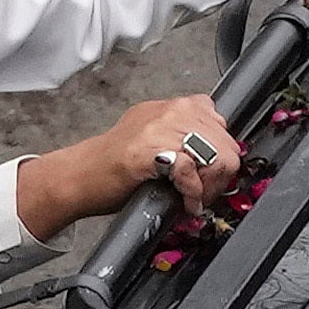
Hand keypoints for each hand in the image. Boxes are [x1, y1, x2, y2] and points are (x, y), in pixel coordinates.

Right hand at [30, 95, 243, 228]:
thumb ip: (183, 133)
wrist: (82, 175)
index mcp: (175, 105)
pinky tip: (185, 202)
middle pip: (226, 143)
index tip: (210, 173)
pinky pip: (191, 172)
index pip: (221, 123)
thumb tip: (214, 147)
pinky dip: (193, 194)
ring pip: (216, 156)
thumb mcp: (154, 134)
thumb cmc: (115, 163)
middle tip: (203, 193)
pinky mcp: (150, 151)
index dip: (221, 153)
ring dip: (210, 186)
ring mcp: (161, 129)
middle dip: (219, 175)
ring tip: (194, 198)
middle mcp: (171, 111)